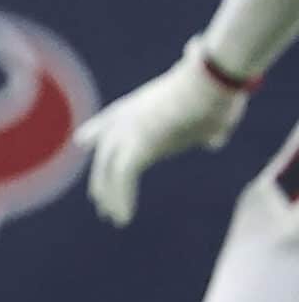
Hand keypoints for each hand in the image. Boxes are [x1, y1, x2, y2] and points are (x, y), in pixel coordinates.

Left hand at [75, 40, 247, 226]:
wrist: (211, 83)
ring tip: (114, 219)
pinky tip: (123, 217)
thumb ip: (207, 130)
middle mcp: (124, 118)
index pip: (108, 120)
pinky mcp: (137, 145)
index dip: (96, 132)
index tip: (83, 142)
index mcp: (136, 106)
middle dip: (102, 179)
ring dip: (112, 197)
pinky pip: (123, 178)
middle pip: (105, 154)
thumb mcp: (209, 113)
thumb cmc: (217, 94)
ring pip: (110, 171)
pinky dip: (122, 198)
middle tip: (99, 202)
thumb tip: (214, 141)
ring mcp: (128, 130)